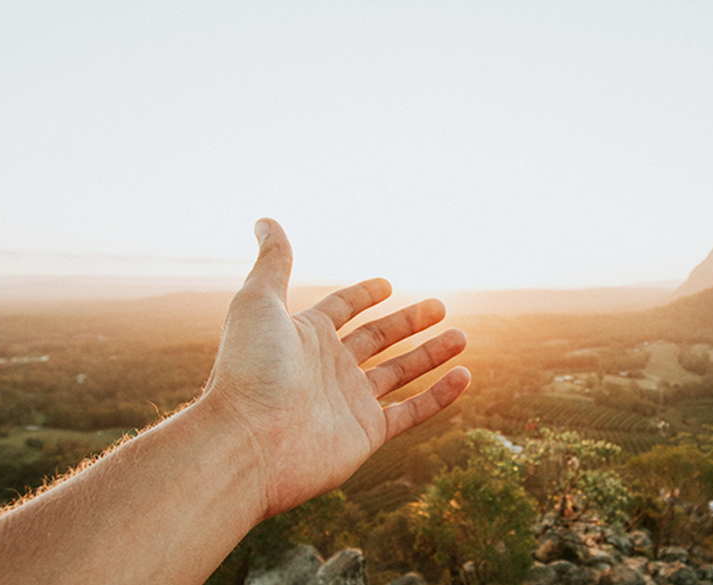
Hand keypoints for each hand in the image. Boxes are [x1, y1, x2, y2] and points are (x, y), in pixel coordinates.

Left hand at [201, 218, 469, 518]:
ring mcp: (349, 402)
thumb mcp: (258, 303)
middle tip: (439, 306)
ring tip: (461, 336)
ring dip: (431, 355)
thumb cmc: (249, 370)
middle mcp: (328, 368)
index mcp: (305, 336)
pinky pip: (411, 412)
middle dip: (408, 322)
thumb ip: (273, 263)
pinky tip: (464, 376)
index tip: (387, 284)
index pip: (341, 309)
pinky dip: (439, 396)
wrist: (248, 443)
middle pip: (377, 338)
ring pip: (400, 373)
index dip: (363, 295)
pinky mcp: (366, 434)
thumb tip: (264, 220)